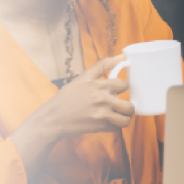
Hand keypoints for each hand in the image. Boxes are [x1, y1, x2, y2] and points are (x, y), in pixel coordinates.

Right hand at [10, 54, 133, 177]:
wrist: (53, 118)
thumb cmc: (67, 97)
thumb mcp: (83, 77)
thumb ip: (103, 65)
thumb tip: (123, 56)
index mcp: (99, 85)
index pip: (124, 85)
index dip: (123, 88)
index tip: (120, 90)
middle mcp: (103, 100)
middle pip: (129, 106)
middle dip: (128, 106)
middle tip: (122, 105)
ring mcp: (102, 115)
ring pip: (126, 119)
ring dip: (124, 118)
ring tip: (118, 115)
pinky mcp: (99, 128)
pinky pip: (116, 128)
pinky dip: (114, 125)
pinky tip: (107, 121)